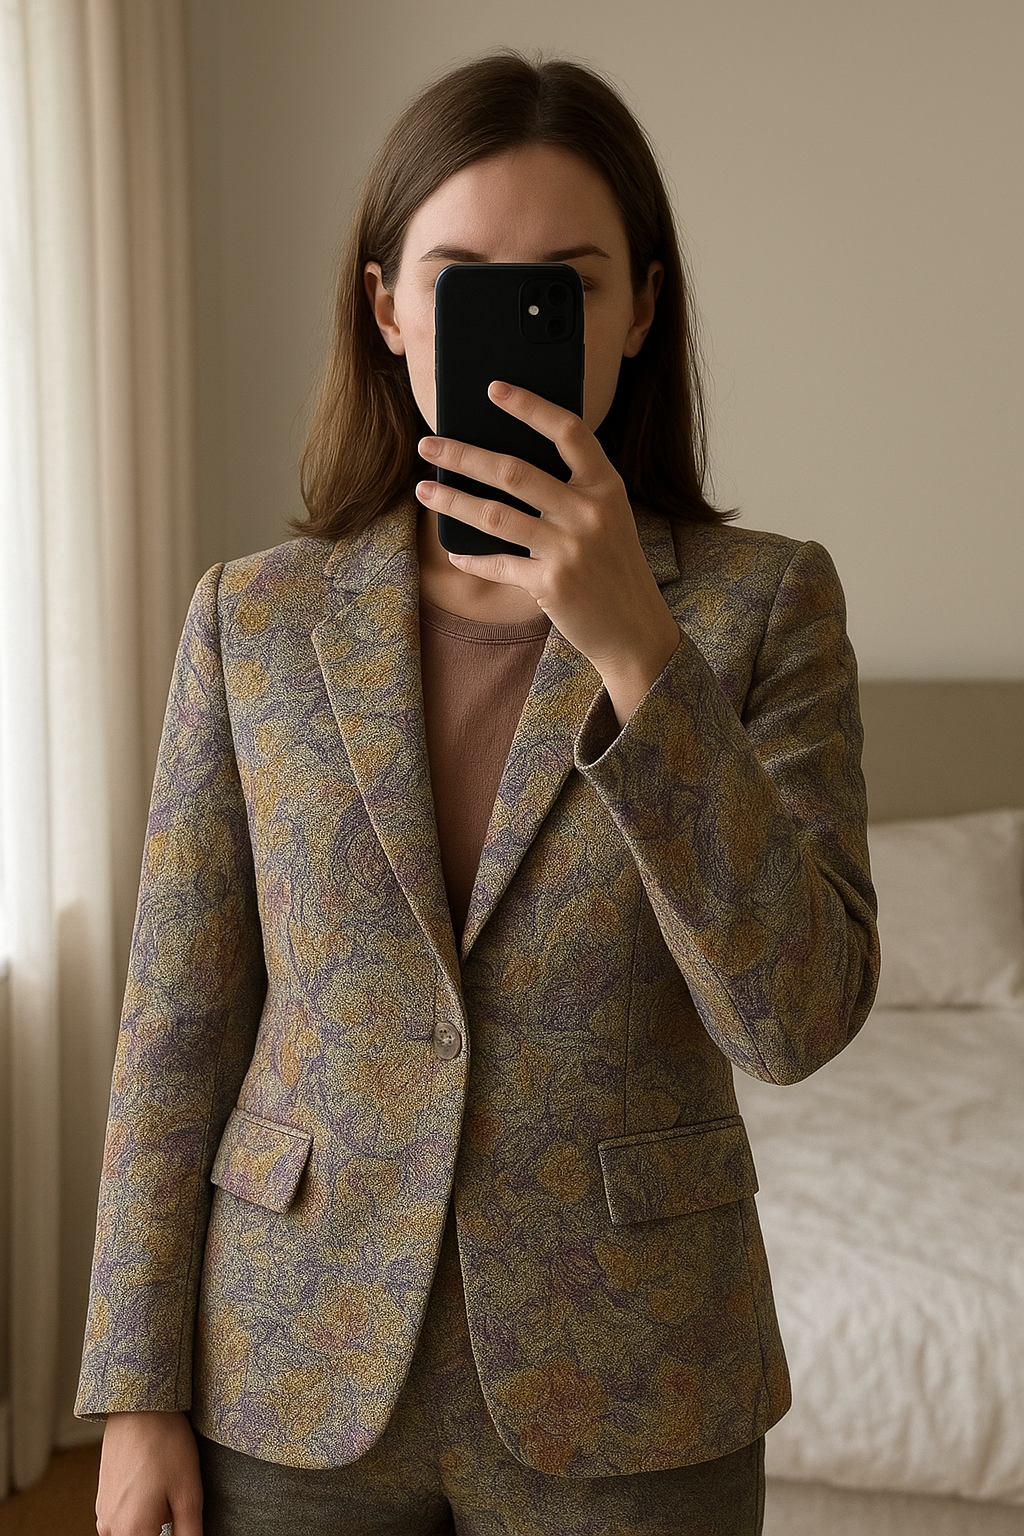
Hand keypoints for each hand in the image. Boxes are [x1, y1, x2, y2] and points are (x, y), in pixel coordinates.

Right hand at [96, 1411, 202, 1535]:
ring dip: (150, 1522)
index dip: (172, 1532)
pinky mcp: (102, 1500)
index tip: (179, 1518)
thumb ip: (190, 1534)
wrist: (138, 1408)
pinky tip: (153, 1483)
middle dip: (161, 1528)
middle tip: (173, 1503)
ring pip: (133, 1531)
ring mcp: (103, 1514)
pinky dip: (140, 1510)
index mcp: (132, 1532)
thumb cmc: (165, 1445)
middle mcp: (110, 1529)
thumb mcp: (189, 1494)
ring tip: (164, 1489)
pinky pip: (123, 1518)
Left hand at [416, 381, 679, 727]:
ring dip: (452, 500)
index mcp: (607, 487)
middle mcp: (590, 513)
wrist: (635, 629)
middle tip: (428, 444)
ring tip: (424, 490)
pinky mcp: (552, 584)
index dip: (531, 406)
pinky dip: (472, 558)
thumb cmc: (613, 566)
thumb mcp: (607, 518)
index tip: (493, 389)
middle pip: (515, 471)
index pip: (569, 431)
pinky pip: (498, 563)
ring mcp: (570, 549)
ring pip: (495, 515)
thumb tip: (503, 463)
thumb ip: (572, 490)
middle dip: (464, 454)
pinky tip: (453, 552)